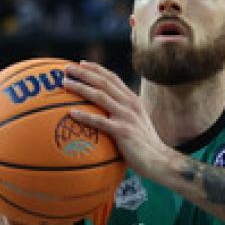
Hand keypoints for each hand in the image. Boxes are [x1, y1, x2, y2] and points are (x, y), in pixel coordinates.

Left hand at [63, 61, 170, 177]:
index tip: (81, 64)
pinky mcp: (123, 131)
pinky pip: (100, 121)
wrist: (160, 160)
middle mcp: (130, 104)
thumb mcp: (136, 122)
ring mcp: (127, 116)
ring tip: (65, 83)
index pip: (113, 78)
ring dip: (81, 87)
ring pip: (100, 96)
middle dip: (84, 73)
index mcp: (133, 100)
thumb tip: (105, 113)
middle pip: (104, 82)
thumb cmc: (145, 145)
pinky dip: (85, 115)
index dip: (96, 69)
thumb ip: (123, 113)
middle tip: (66, 68)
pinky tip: (71, 113)